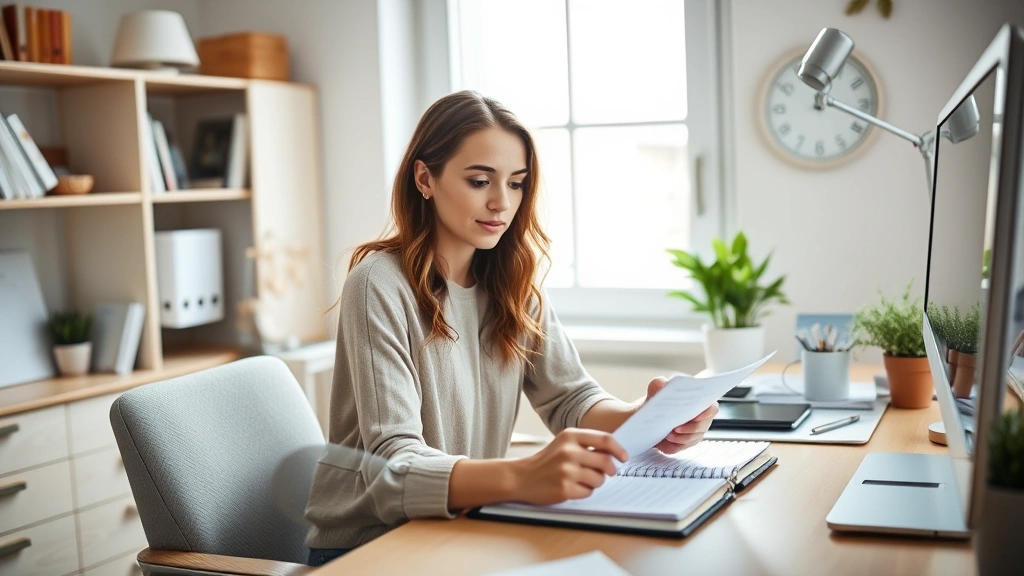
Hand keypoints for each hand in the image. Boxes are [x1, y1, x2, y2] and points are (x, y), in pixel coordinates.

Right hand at [512, 428, 628, 505]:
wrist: (521, 477)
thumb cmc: (547, 461)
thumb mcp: (564, 444)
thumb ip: (586, 445)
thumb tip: (615, 452)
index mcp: (570, 436)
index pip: (605, 439)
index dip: (618, 449)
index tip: (624, 457)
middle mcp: (568, 451)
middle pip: (605, 461)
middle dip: (610, 470)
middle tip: (607, 473)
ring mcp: (565, 471)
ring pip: (599, 479)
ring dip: (596, 482)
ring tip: (582, 480)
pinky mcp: (564, 488)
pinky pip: (588, 492)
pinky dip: (585, 492)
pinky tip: (572, 488)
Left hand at [643, 377, 719, 453]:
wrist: (648, 412)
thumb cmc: (658, 398)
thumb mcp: (656, 387)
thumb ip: (658, 384)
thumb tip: (661, 384)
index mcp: (700, 403)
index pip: (711, 408)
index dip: (707, 413)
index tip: (697, 416)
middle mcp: (701, 419)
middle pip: (702, 427)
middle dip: (689, 429)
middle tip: (676, 428)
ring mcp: (694, 432)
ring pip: (691, 439)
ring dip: (680, 439)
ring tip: (667, 436)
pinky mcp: (684, 443)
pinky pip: (680, 448)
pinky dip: (671, 446)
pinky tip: (662, 442)